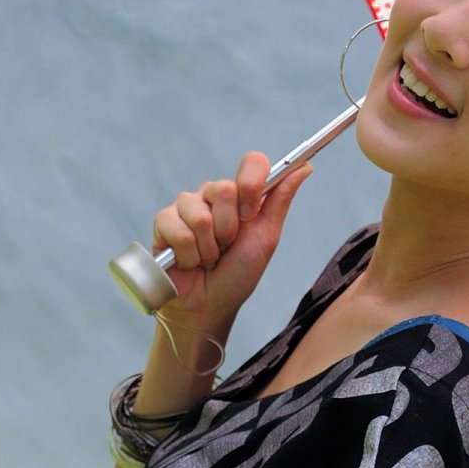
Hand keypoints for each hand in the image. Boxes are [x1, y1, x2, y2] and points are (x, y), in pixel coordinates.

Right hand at [152, 151, 314, 322]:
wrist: (209, 304)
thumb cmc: (238, 273)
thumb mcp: (266, 238)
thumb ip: (280, 200)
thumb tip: (305, 168)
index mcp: (240, 195)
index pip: (253, 163)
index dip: (252, 186)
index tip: (250, 214)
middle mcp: (212, 194)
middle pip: (225, 189)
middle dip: (229, 229)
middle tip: (226, 247)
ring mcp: (186, 206)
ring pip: (201, 216)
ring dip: (209, 248)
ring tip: (207, 257)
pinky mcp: (163, 221)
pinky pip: (180, 232)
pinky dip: (189, 256)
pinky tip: (188, 261)